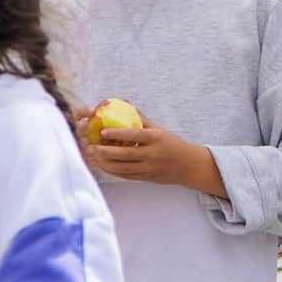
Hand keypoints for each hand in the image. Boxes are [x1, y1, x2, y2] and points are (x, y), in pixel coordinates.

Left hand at [76, 111, 213, 189]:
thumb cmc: (172, 144)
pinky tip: (103, 165)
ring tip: (94, 156)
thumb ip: (141, 118)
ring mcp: (149, 168)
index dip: (117, 134)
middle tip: (92, 146)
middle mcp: (152, 154)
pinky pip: (126, 176)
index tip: (103, 132)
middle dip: (106, 151)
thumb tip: (125, 103)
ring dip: (106, 163)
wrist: (189, 166)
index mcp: (156, 138)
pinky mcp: (146, 178)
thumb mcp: (159, 129)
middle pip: (125, 154)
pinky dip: (113, 171)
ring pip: (123, 168)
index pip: (134, 135)